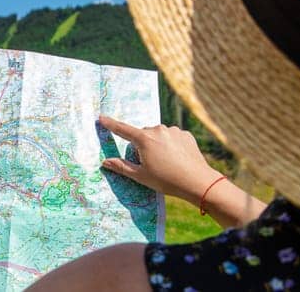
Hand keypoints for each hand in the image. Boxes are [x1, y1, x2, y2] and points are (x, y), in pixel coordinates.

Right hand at [96, 116, 223, 204]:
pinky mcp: (186, 135)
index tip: (101, 117)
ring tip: (165, 162)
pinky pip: (172, 137)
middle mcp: (158, 130)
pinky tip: (176, 158)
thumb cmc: (166, 180)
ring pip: (158, 135)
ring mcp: (174, 131)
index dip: (111, 124)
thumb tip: (105, 162)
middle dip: (141, 145)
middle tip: (149, 163)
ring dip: (157, 144)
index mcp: (144, 139)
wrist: (197, 181)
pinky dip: (170, 145)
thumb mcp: (140, 176)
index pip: (122, 129)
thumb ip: (121, 167)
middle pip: (142, 135)